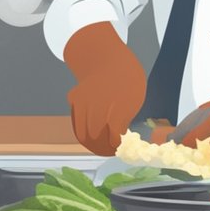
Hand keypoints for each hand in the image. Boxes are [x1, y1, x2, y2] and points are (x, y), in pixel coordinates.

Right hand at [63, 23, 146, 155]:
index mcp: (118, 100)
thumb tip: (119, 142)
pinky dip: (83, 131)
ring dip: (91, 143)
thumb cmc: (127, 81)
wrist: (109, 59)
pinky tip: (91, 136)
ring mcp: (84, 98)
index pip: (112, 132)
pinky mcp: (74, 98)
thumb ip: (125, 118)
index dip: (114, 145)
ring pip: (82, 131)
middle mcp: (98, 99)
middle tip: (108, 151)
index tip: (117, 148)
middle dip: (101, 147)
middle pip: (95, 134)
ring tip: (99, 147)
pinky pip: (76, 122)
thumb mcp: (135, 98)